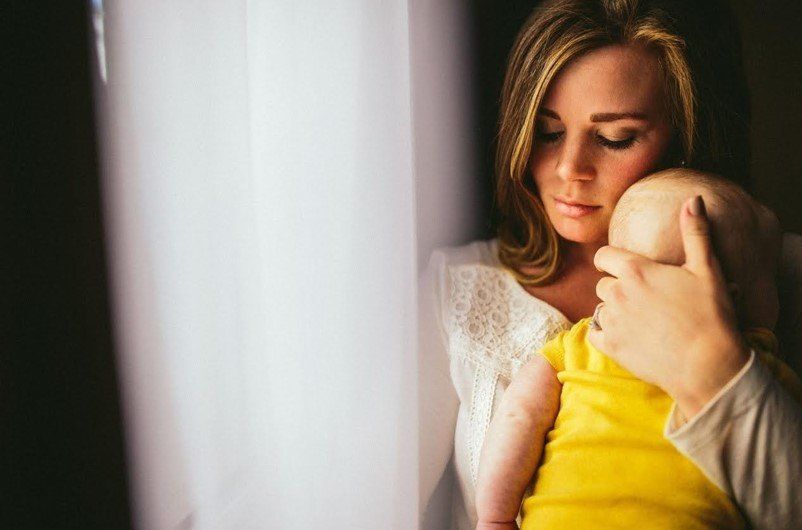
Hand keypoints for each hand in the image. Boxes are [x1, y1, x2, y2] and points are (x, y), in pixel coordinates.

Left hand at [588, 196, 749, 418]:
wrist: (709, 366)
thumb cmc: (711, 315)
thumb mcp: (708, 269)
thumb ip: (695, 232)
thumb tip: (693, 199)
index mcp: (635, 271)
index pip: (603, 256)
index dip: (612, 260)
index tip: (624, 267)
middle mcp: (617, 294)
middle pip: (603, 283)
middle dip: (618, 287)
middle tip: (644, 298)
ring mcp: (612, 322)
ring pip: (600, 308)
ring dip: (613, 311)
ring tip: (640, 318)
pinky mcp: (611, 347)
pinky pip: (595, 333)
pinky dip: (605, 333)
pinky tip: (626, 335)